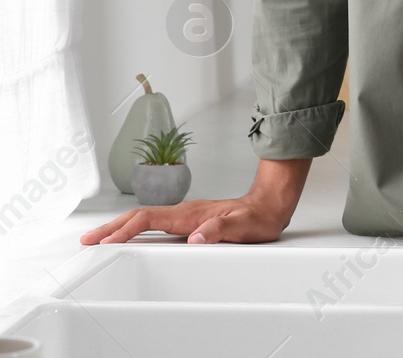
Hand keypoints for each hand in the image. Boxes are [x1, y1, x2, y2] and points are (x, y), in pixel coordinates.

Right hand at [78, 196, 291, 244]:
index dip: (126, 230)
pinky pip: (154, 222)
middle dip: (112, 227)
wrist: (269, 205)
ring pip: (144, 218)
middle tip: (87, 239)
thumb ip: (220, 231)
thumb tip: (196, 238)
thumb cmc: (257, 217)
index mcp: (190, 214)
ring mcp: (184, 214)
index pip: (149, 220)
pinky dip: (135, 228)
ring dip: (120, 227)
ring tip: (98, 238)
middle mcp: (184, 211)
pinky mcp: (187, 219)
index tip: (106, 242)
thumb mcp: (242, 227)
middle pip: (139, 216)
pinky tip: (129, 235)